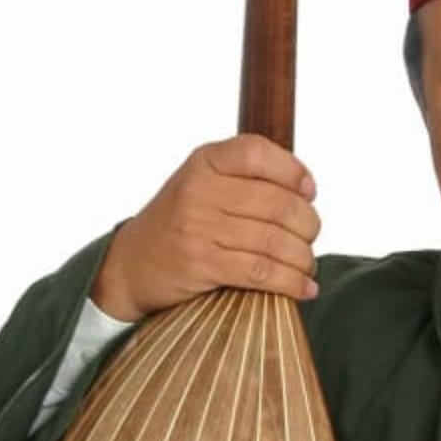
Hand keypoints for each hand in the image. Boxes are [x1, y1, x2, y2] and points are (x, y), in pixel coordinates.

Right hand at [91, 133, 320, 321]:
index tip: (310, 191)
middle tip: (309, 236)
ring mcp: (199, 226)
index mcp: (205, 161)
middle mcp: (199, 189)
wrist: (130, 265)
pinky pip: (262, 271)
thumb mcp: (204, 184)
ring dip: (303, 258)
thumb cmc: (182, 222)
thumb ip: (247, 178)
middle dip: (308, 224)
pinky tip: (304, 288)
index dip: (293, 171)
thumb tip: (308, 190)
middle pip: (279, 203)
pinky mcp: (202, 263)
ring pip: (275, 240)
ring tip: (307, 265)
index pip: (258, 152)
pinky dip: (291, 282)